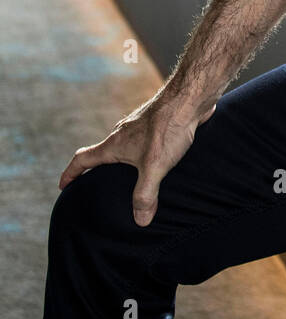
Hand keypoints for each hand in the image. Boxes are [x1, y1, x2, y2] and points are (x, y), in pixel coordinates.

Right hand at [58, 87, 216, 226]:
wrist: (190, 97)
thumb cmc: (168, 128)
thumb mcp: (154, 167)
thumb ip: (145, 194)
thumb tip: (140, 221)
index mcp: (114, 144)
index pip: (82, 159)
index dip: (70, 174)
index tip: (63, 186)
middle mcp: (122, 132)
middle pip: (103, 153)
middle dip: (97, 170)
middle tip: (99, 187)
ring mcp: (139, 126)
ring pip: (125, 146)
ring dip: (122, 161)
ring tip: (131, 179)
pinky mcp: (157, 123)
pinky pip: (143, 141)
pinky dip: (142, 154)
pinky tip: (159, 163)